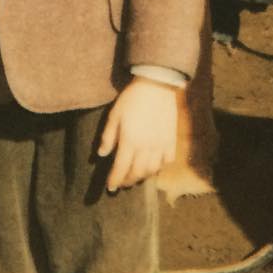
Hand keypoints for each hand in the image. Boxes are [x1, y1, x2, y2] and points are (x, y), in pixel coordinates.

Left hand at [97, 76, 177, 192]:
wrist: (157, 85)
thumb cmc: (132, 99)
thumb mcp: (115, 115)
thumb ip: (108, 136)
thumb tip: (101, 154)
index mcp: (130, 141)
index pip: (121, 168)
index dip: (115, 180)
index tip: (110, 188)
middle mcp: (146, 147)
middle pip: (137, 173)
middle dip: (127, 181)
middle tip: (121, 183)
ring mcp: (161, 145)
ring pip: (152, 170)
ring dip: (142, 177)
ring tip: (135, 177)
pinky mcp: (171, 141)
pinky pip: (167, 161)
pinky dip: (159, 168)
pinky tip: (153, 166)